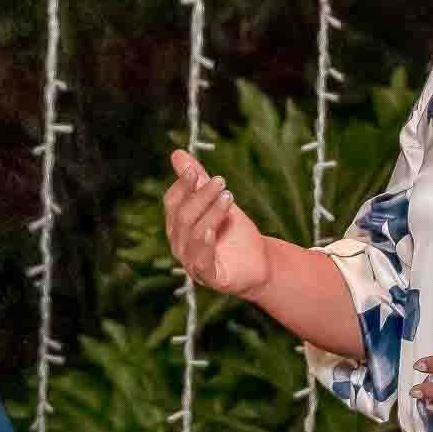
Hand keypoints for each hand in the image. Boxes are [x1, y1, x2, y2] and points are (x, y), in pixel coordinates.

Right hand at [162, 150, 273, 298]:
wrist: (259, 261)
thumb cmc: (234, 233)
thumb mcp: (218, 201)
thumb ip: (198, 181)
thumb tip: (178, 154)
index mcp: (178, 225)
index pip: (172, 202)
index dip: (182, 186)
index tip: (195, 171)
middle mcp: (180, 244)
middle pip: (183, 216)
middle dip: (201, 197)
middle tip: (221, 181)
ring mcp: (192, 262)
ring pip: (193, 234)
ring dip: (210, 213)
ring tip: (228, 197)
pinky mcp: (209, 277)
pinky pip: (200, 262)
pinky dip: (203, 245)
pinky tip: (210, 231)